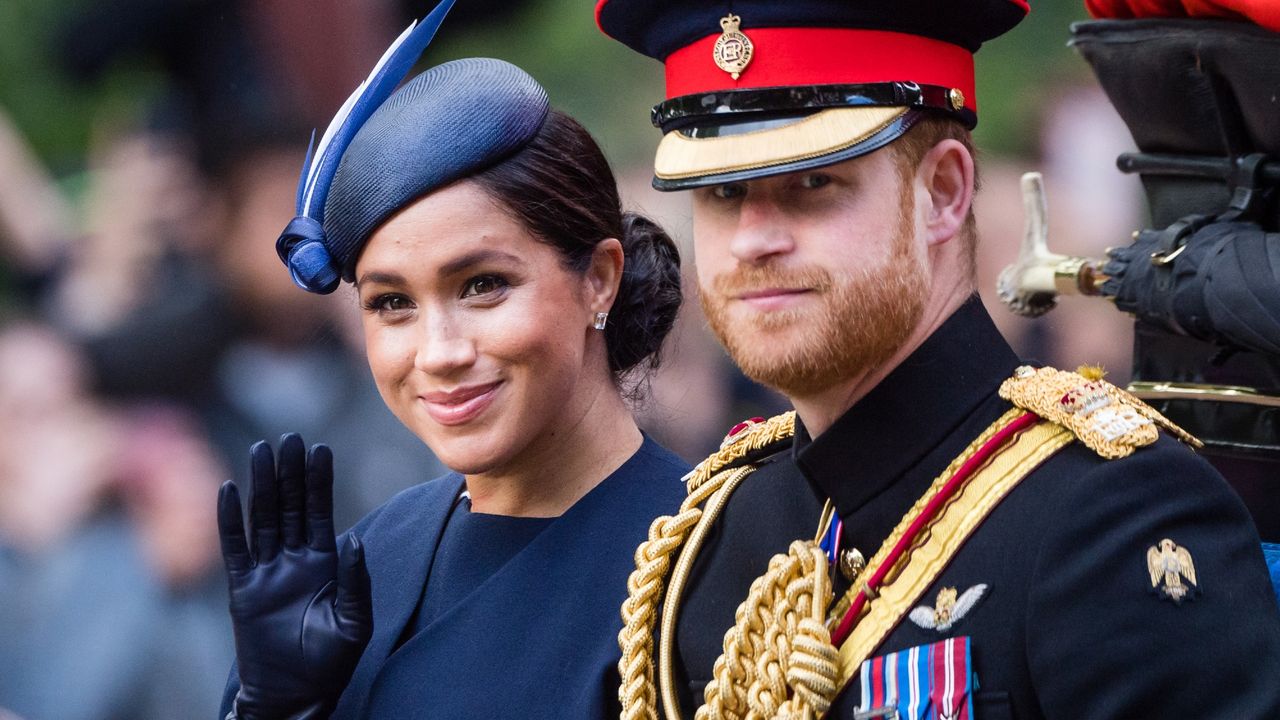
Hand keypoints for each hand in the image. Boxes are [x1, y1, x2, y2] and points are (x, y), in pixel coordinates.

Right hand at [218, 434, 371, 719]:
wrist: (295, 694)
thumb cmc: (330, 661)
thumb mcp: (354, 621)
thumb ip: (356, 580)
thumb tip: (354, 540)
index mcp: (324, 563)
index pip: (320, 512)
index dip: (319, 481)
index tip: (320, 448)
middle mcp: (294, 560)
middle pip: (289, 505)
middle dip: (290, 472)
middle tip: (289, 436)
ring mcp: (266, 572)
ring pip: (263, 518)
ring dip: (262, 485)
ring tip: (261, 450)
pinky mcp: (243, 589)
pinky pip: (235, 549)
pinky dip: (230, 521)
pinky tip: (229, 490)